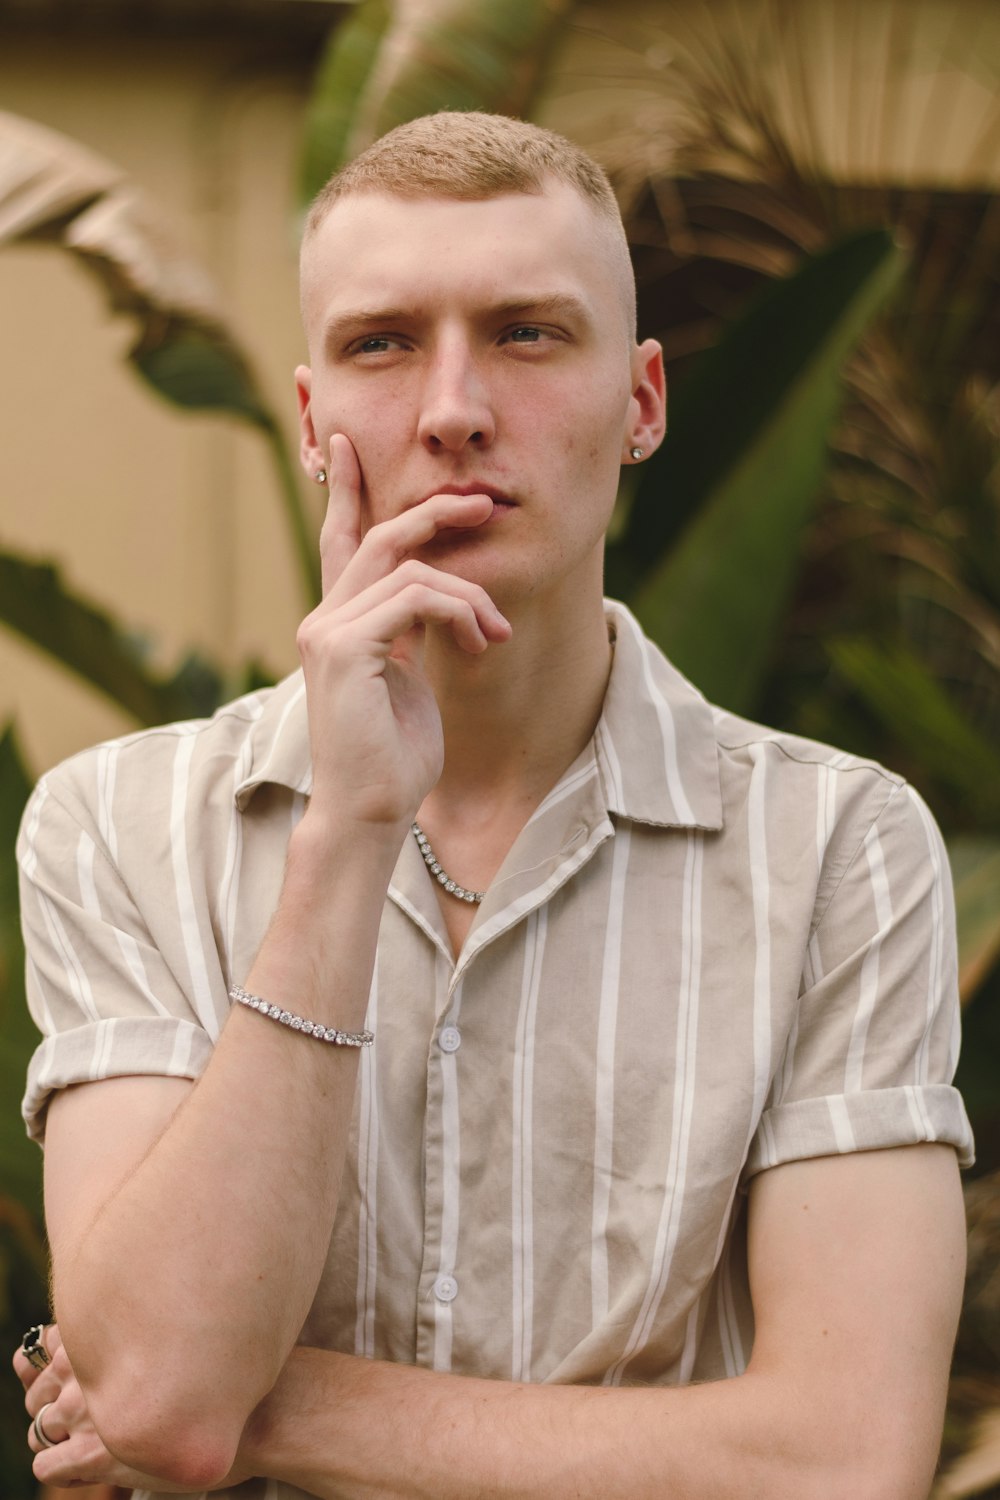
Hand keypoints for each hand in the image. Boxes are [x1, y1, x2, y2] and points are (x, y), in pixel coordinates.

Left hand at [15, 1324, 251, 1491]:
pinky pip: (49, 1466)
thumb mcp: (190, 1327)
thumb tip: (146, 1325)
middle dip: (50, 1398)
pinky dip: (59, 1468)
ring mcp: (88, 1413)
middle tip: (82, 1410)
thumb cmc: (234, 1369)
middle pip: (38, 1386)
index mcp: (108, 1329)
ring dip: (55, 1433)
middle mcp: (89, 1366)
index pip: (50, 1342)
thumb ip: (156, 1325)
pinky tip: (86, 1466)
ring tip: (85, 1439)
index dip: (56, 1360)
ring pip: (39, 1427)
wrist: (259, 1411)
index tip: (76, 1373)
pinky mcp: (95, 1455)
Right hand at [296, 434, 510, 828]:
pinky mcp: (343, 647)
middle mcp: (323, 618)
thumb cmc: (393, 758)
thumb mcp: (408, 680)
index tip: (346, 442)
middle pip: (380, 536)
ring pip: (409, 566)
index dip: (347, 490)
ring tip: (496, 631)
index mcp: (338, 623)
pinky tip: (481, 642)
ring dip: (469, 593)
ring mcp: (327, 630)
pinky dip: (459, 611)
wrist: (368, 812)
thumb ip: (411, 632)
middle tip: (484, 504)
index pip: (340, 540)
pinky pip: (415, 596)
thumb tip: (441, 600)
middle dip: (436, 512)